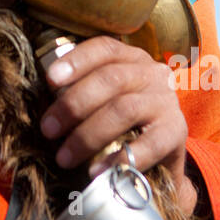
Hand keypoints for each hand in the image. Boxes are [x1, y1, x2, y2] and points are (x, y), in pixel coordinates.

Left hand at [40, 36, 197, 213]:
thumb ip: (82, 93)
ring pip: (123, 109)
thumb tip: (42, 104)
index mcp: (132, 59)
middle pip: (110, 79)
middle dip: (72, 104)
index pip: (105, 48)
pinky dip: (119, 157)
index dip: (76, 60)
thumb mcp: (105, 101)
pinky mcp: (176, 133)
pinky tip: (97, 171)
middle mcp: (153, 74)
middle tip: (47, 130)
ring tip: (64, 157)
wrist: (163, 162)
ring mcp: (167, 102)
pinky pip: (149, 144)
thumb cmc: (123, 126)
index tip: (50, 80)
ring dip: (88, 134)